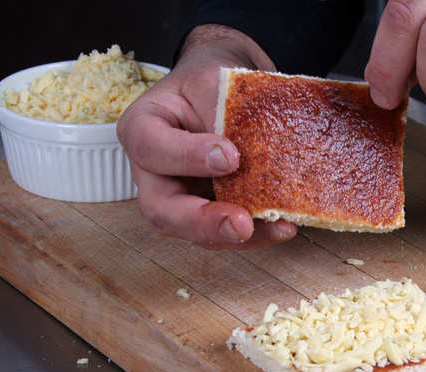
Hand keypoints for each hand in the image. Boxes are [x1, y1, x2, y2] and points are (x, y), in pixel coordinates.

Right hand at [117, 25, 296, 249]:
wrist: (228, 92)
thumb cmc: (211, 82)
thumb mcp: (213, 80)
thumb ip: (220, 113)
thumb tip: (243, 155)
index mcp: (142, 129)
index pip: (151, 148)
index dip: (188, 157)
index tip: (230, 156)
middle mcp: (154, 173)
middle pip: (162, 210)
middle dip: (202, 222)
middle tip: (241, 224)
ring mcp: (181, 199)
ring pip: (196, 232)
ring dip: (236, 236)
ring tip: (277, 228)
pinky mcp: (210, 213)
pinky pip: (226, 233)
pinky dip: (256, 234)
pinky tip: (283, 226)